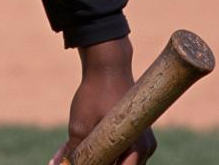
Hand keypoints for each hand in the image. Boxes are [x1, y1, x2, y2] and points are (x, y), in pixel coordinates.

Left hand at [48, 37, 156, 164]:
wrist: (107, 64)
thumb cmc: (96, 93)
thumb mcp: (80, 124)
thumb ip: (73, 150)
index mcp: (137, 149)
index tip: (83, 162)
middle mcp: (145, 148)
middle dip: (97, 163)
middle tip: (75, 160)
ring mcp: (143, 139)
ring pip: (120, 159)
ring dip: (100, 158)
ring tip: (76, 153)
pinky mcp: (137, 131)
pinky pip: (121, 148)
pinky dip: (104, 149)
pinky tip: (83, 144)